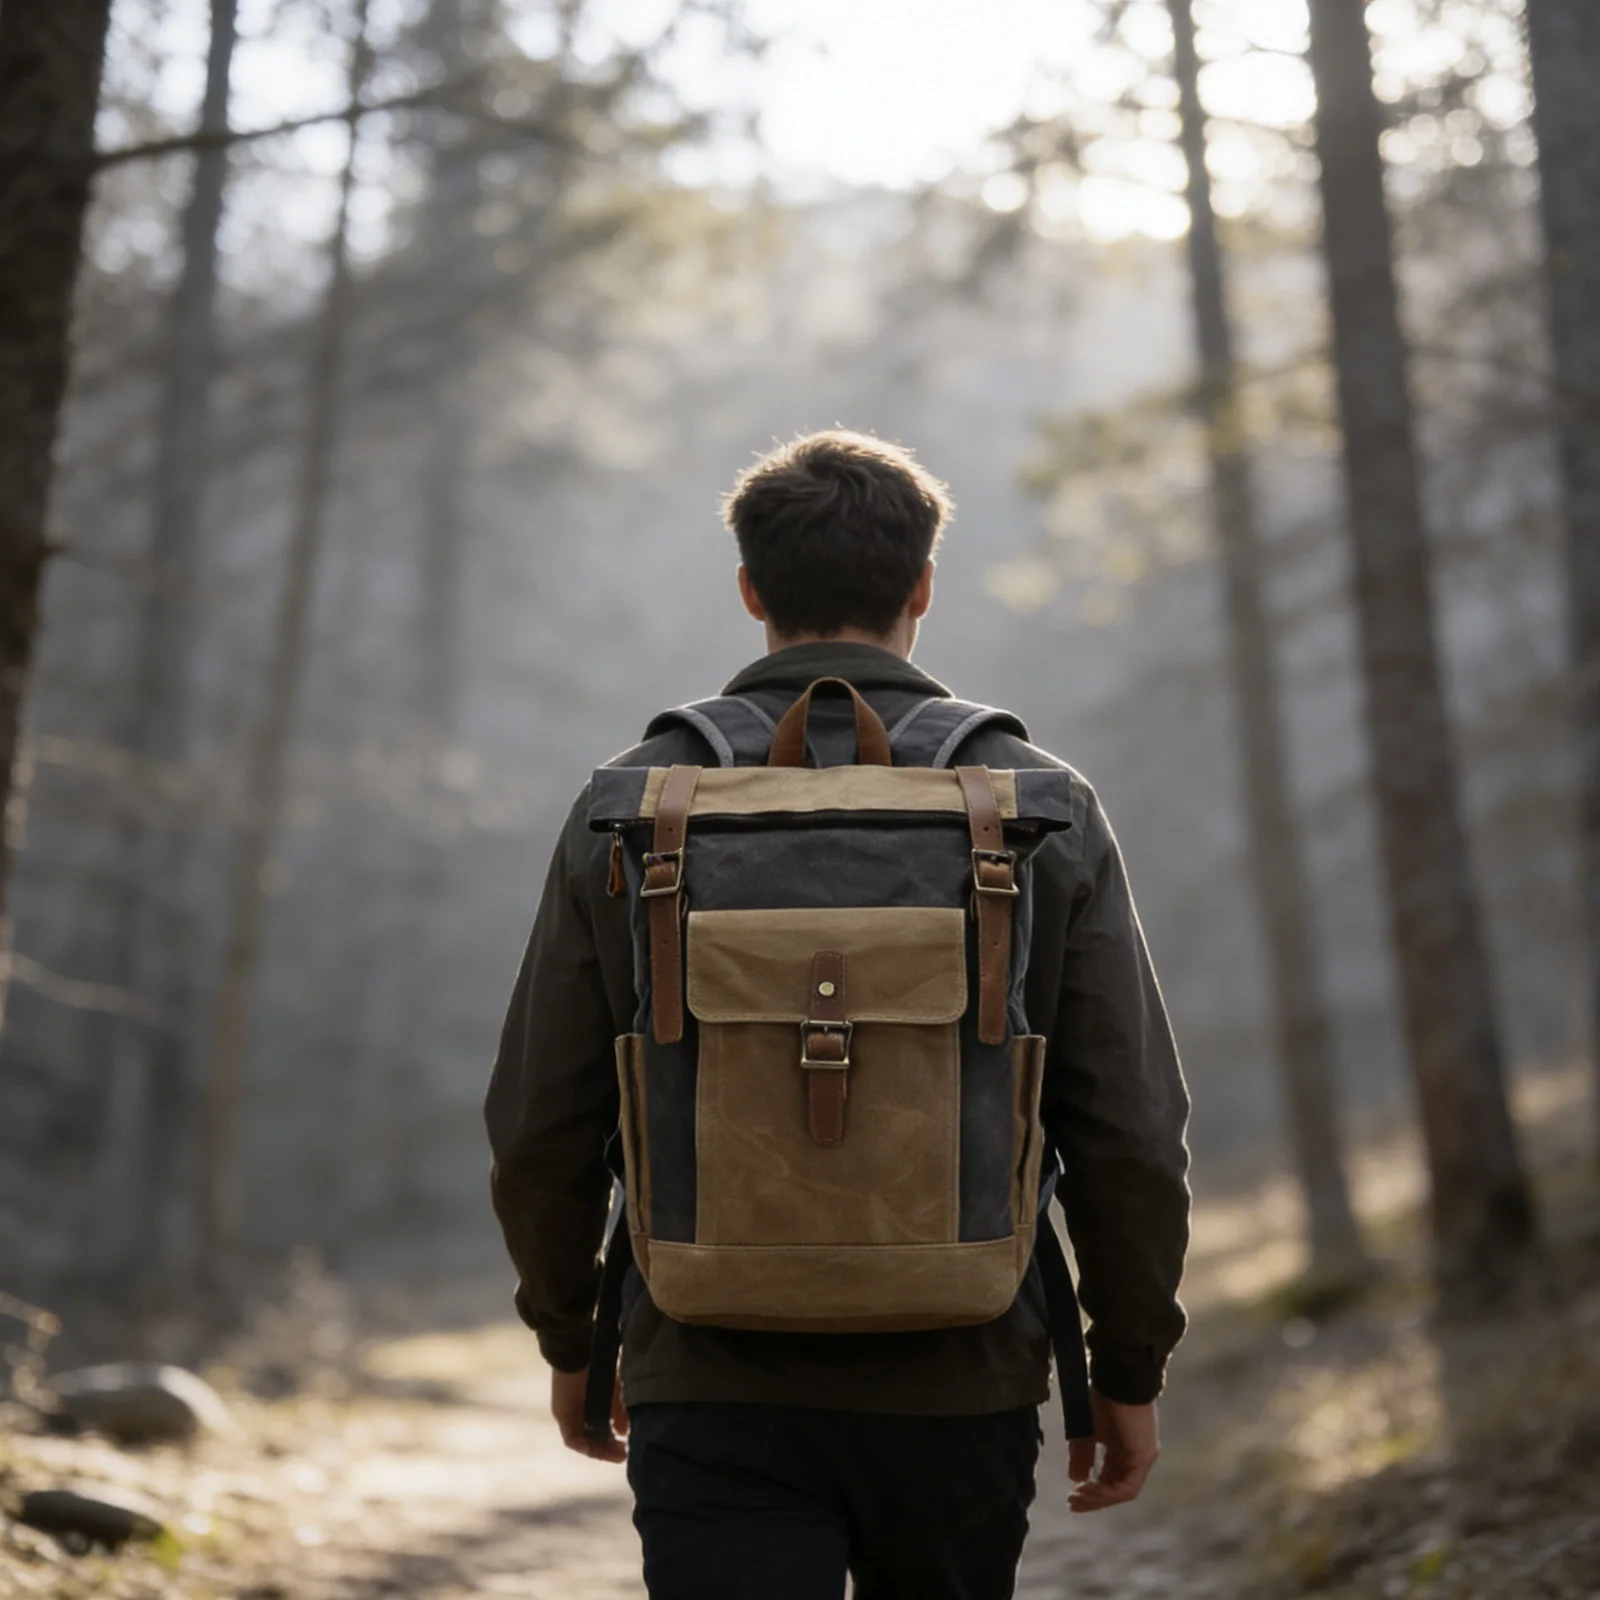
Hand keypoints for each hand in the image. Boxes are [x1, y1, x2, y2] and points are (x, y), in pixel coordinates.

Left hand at [550, 1365, 628, 1462]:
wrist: (579, 1352)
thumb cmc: (597, 1368)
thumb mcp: (613, 1392)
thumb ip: (618, 1412)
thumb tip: (624, 1432)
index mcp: (590, 1408)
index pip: (600, 1433)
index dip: (612, 1443)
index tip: (626, 1448)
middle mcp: (579, 1416)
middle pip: (592, 1440)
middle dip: (608, 1450)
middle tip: (623, 1455)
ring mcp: (568, 1417)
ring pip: (582, 1441)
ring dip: (598, 1450)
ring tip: (615, 1453)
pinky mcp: (561, 1416)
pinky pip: (571, 1438)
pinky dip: (583, 1445)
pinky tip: (595, 1448)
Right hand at [1067, 1389, 1158, 1512]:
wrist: (1119, 1378)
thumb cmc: (1103, 1396)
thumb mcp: (1087, 1430)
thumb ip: (1082, 1454)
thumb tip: (1076, 1478)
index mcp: (1124, 1448)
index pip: (1110, 1477)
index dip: (1091, 1490)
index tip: (1072, 1494)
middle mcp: (1136, 1456)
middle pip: (1116, 1488)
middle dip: (1093, 1498)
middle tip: (1072, 1503)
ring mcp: (1142, 1457)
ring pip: (1121, 1490)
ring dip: (1098, 1498)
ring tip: (1077, 1498)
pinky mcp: (1144, 1457)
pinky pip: (1126, 1486)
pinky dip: (1107, 1492)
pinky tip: (1088, 1489)